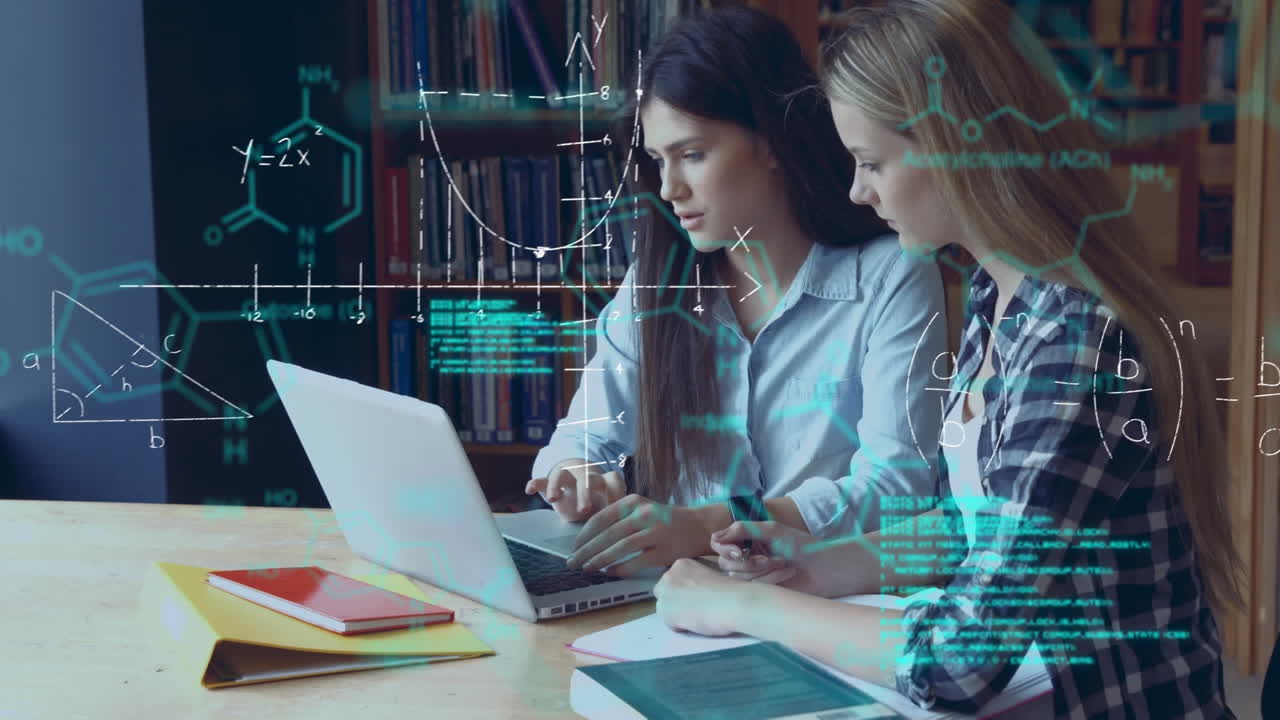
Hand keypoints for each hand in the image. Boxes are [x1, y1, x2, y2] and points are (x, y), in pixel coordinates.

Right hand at [525, 458, 625, 522]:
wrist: (582, 486)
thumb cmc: (600, 501)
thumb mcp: (609, 508)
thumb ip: (615, 516)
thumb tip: (622, 534)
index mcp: (605, 482)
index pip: (613, 480)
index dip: (616, 492)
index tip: (615, 509)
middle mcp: (586, 476)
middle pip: (586, 479)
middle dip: (585, 494)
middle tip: (584, 510)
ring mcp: (568, 478)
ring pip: (561, 475)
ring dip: (556, 485)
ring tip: (552, 500)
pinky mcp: (551, 482)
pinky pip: (542, 479)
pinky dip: (535, 483)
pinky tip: (529, 490)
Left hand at [565, 495, 710, 575]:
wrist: (696, 526)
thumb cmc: (662, 521)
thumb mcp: (639, 510)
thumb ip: (618, 519)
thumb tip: (587, 540)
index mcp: (633, 502)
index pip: (601, 518)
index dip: (585, 535)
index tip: (574, 547)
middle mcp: (643, 514)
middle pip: (608, 534)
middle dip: (586, 550)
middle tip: (573, 563)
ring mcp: (655, 531)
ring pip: (621, 547)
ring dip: (600, 560)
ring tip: (587, 569)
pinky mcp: (664, 550)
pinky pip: (637, 561)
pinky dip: (621, 568)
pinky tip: (609, 573)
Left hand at [653, 558, 750, 636]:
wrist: (733, 602)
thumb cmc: (730, 590)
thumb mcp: (710, 576)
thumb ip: (697, 581)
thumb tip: (694, 592)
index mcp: (681, 564)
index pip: (673, 580)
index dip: (684, 592)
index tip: (695, 598)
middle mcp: (668, 575)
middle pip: (664, 592)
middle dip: (675, 601)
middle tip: (694, 609)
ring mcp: (665, 593)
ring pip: (664, 607)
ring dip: (676, 614)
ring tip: (696, 618)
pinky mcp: (665, 612)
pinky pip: (669, 623)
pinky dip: (679, 626)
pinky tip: (695, 624)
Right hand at [710, 521, 829, 595]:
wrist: (823, 567)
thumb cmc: (800, 545)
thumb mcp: (770, 531)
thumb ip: (742, 530)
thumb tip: (713, 537)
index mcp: (746, 540)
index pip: (719, 544)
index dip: (724, 548)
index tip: (739, 551)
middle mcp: (745, 557)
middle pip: (726, 564)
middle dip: (749, 562)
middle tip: (768, 558)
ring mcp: (752, 575)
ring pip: (739, 577)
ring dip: (763, 570)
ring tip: (783, 563)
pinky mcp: (762, 591)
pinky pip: (753, 587)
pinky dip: (772, 579)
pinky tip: (787, 574)